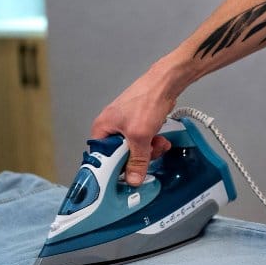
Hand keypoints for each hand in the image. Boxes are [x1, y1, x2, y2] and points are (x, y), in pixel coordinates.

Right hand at [90, 62, 180, 185]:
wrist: (165, 84)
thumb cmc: (147, 99)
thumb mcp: (140, 135)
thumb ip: (137, 160)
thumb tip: (133, 178)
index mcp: (102, 129)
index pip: (100, 159)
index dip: (112, 171)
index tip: (123, 180)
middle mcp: (111, 129)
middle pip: (120, 157)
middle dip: (138, 158)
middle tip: (147, 155)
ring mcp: (125, 127)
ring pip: (135, 151)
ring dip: (149, 151)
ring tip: (157, 143)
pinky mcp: (138, 126)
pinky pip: (143, 143)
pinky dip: (153, 143)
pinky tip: (160, 138)